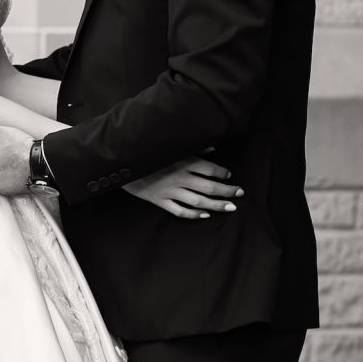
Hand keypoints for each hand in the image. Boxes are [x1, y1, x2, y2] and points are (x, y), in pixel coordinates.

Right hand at [124, 158, 241, 220]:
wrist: (123, 164)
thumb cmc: (149, 153)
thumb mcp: (171, 147)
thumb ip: (193, 149)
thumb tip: (213, 149)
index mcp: (183, 162)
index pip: (210, 169)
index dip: (222, 173)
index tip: (229, 175)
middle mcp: (180, 178)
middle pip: (209, 186)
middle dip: (227, 191)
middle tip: (239, 193)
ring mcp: (170, 191)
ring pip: (199, 201)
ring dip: (216, 204)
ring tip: (230, 207)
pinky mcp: (160, 201)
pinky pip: (180, 211)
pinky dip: (193, 214)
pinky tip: (204, 214)